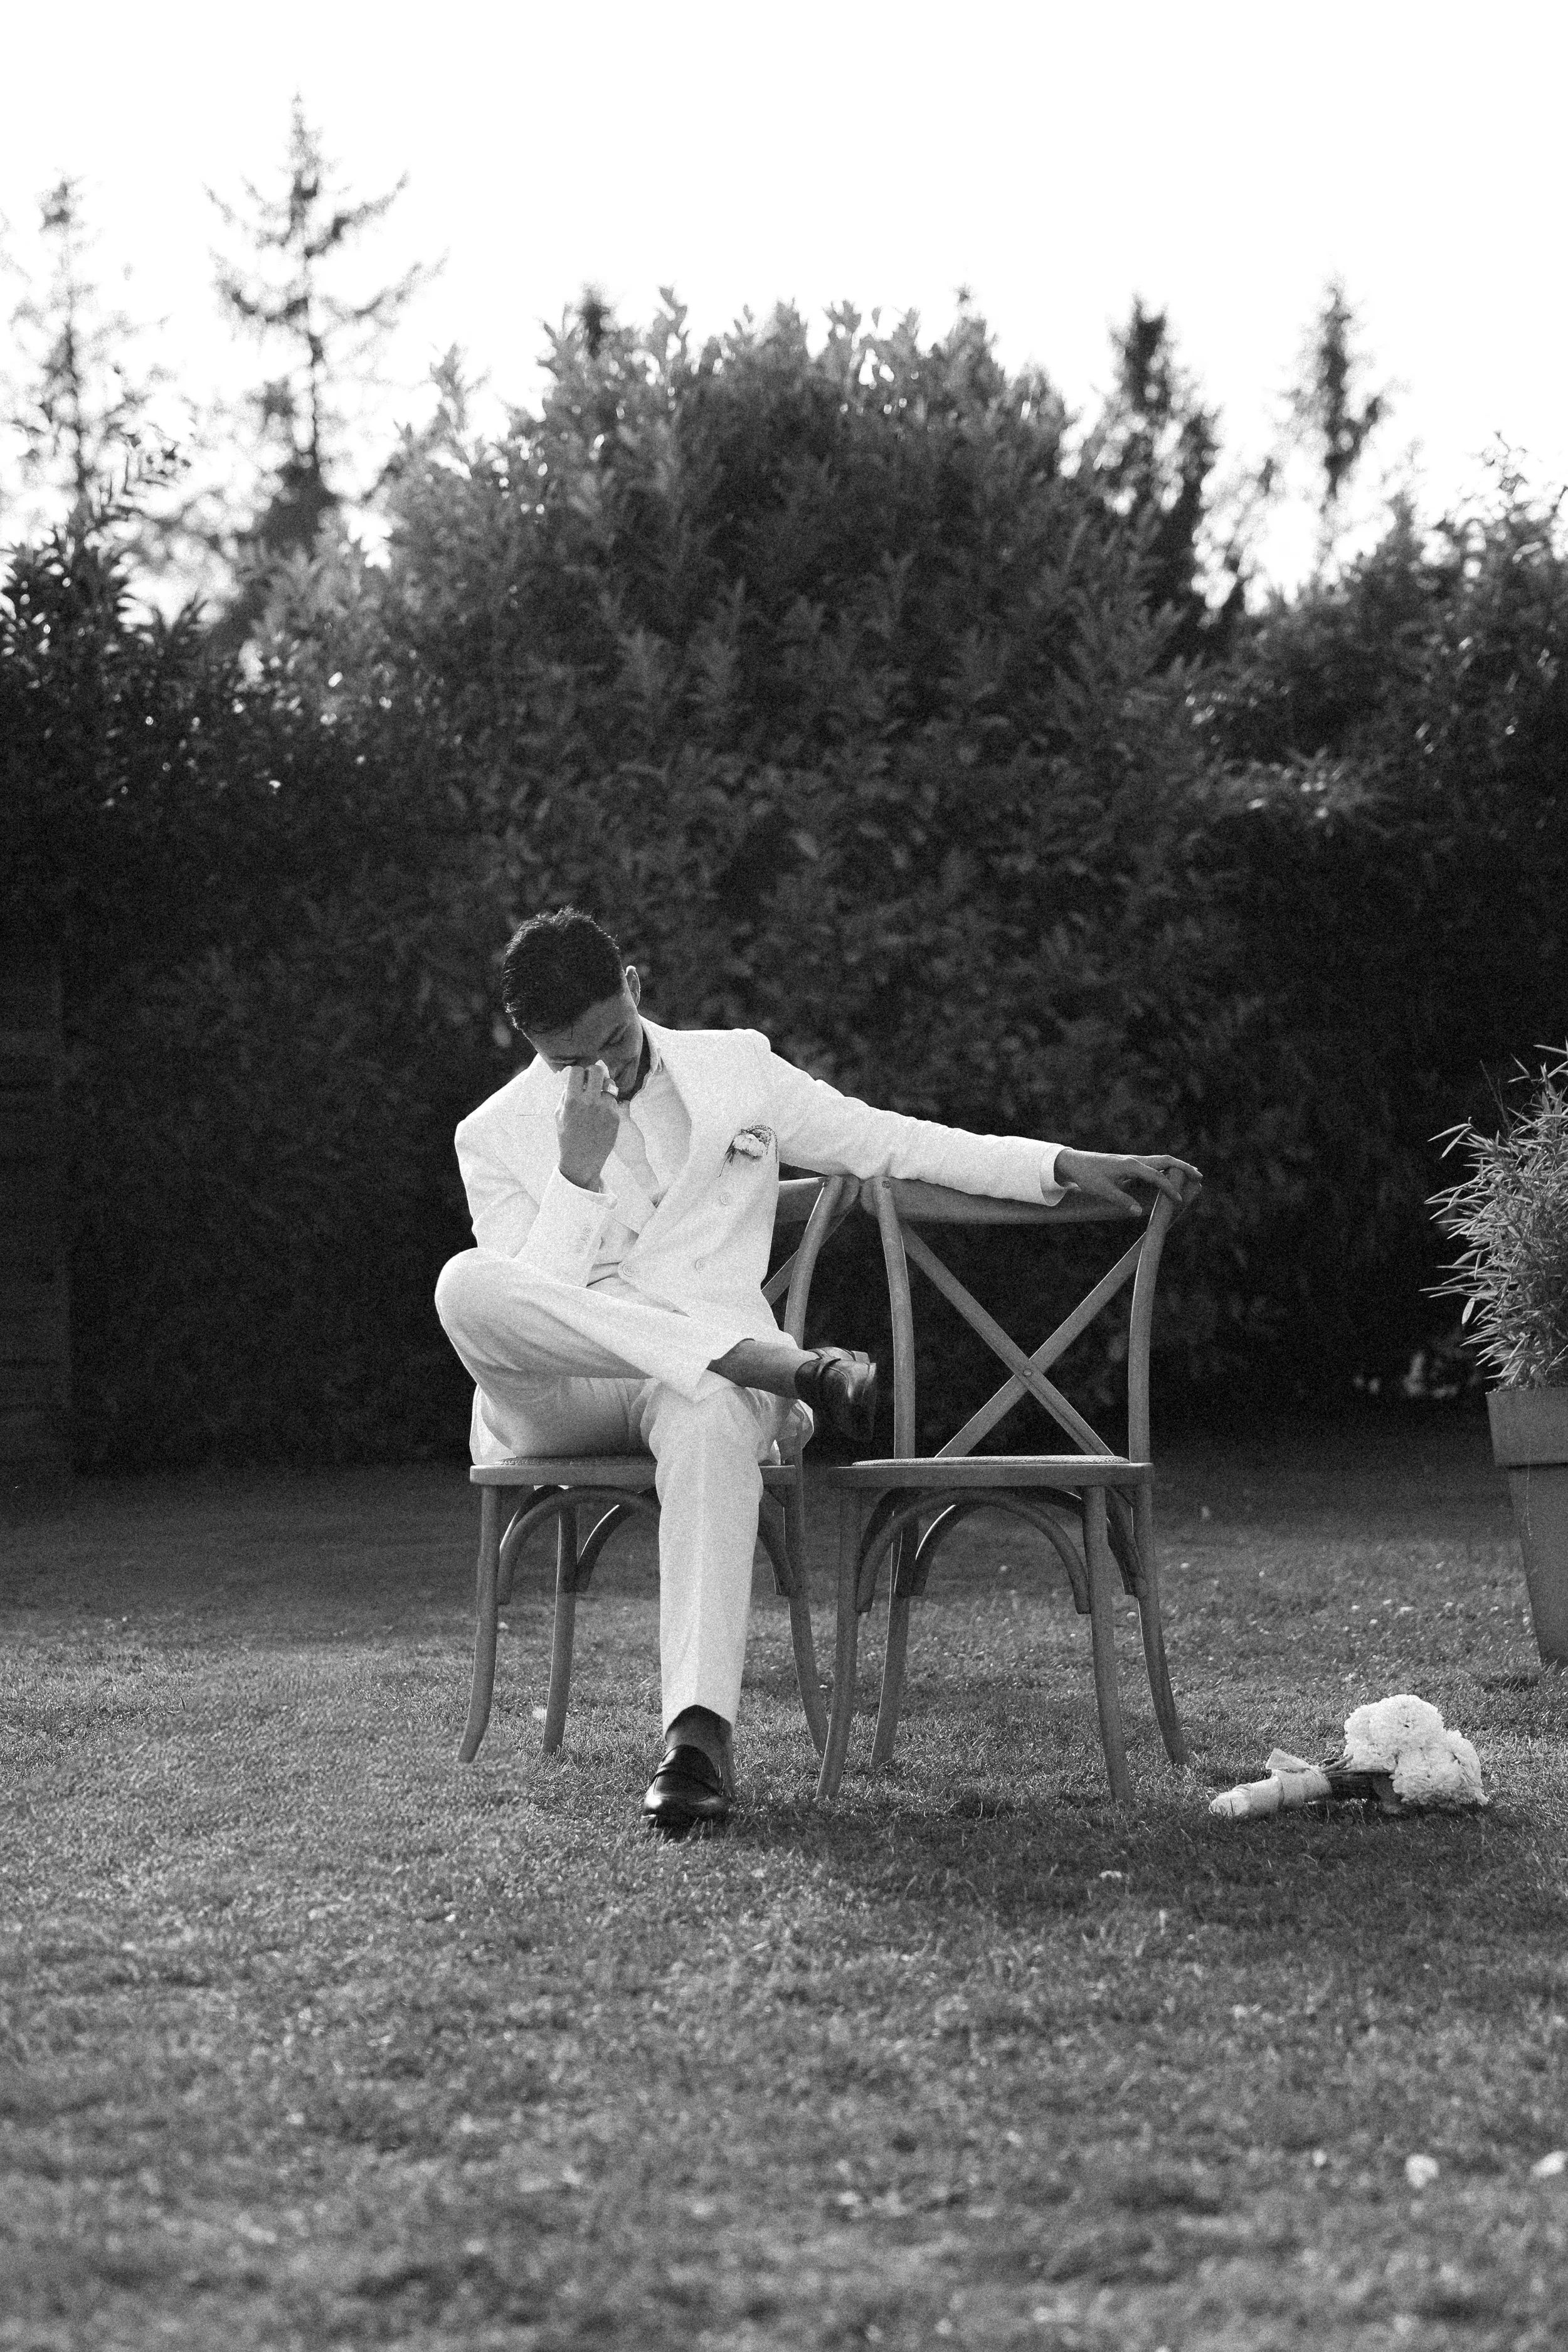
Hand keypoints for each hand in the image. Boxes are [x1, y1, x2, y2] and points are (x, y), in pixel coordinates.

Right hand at [557, 1060, 619, 1189]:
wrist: (582, 1160)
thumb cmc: (567, 1136)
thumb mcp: (559, 1114)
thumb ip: (566, 1094)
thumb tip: (571, 1075)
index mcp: (573, 1100)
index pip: (577, 1070)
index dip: (578, 1072)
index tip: (579, 1077)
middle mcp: (590, 1102)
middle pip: (597, 1070)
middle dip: (594, 1072)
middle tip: (592, 1078)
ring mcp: (605, 1109)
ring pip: (608, 1086)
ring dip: (602, 1089)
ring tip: (597, 1101)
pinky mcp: (615, 1116)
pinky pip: (613, 1101)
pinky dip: (607, 1104)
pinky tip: (601, 1115)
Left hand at [1053, 1147, 1200, 1215]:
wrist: (1075, 1163)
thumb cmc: (1087, 1176)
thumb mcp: (1103, 1190)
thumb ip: (1121, 1200)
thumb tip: (1138, 1212)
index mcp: (1131, 1165)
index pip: (1156, 1176)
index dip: (1169, 1188)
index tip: (1179, 1200)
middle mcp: (1135, 1160)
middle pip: (1165, 1160)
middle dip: (1183, 1168)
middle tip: (1199, 1177)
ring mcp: (1133, 1160)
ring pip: (1161, 1161)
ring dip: (1177, 1167)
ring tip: (1192, 1175)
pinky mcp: (1131, 1164)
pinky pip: (1154, 1164)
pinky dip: (1166, 1168)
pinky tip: (1171, 1176)